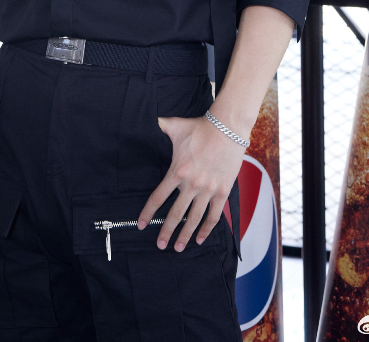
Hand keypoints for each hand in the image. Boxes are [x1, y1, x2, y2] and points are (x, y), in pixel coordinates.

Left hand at [137, 115, 244, 251]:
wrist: (227, 128)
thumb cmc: (200, 127)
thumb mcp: (175, 125)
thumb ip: (160, 126)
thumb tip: (147, 120)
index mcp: (177, 171)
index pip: (158, 197)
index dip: (148, 213)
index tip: (141, 225)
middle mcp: (192, 184)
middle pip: (175, 214)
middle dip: (166, 232)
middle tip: (160, 245)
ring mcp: (208, 190)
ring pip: (194, 219)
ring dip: (185, 235)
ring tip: (178, 247)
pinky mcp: (222, 191)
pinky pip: (214, 215)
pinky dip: (207, 229)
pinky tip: (201, 238)